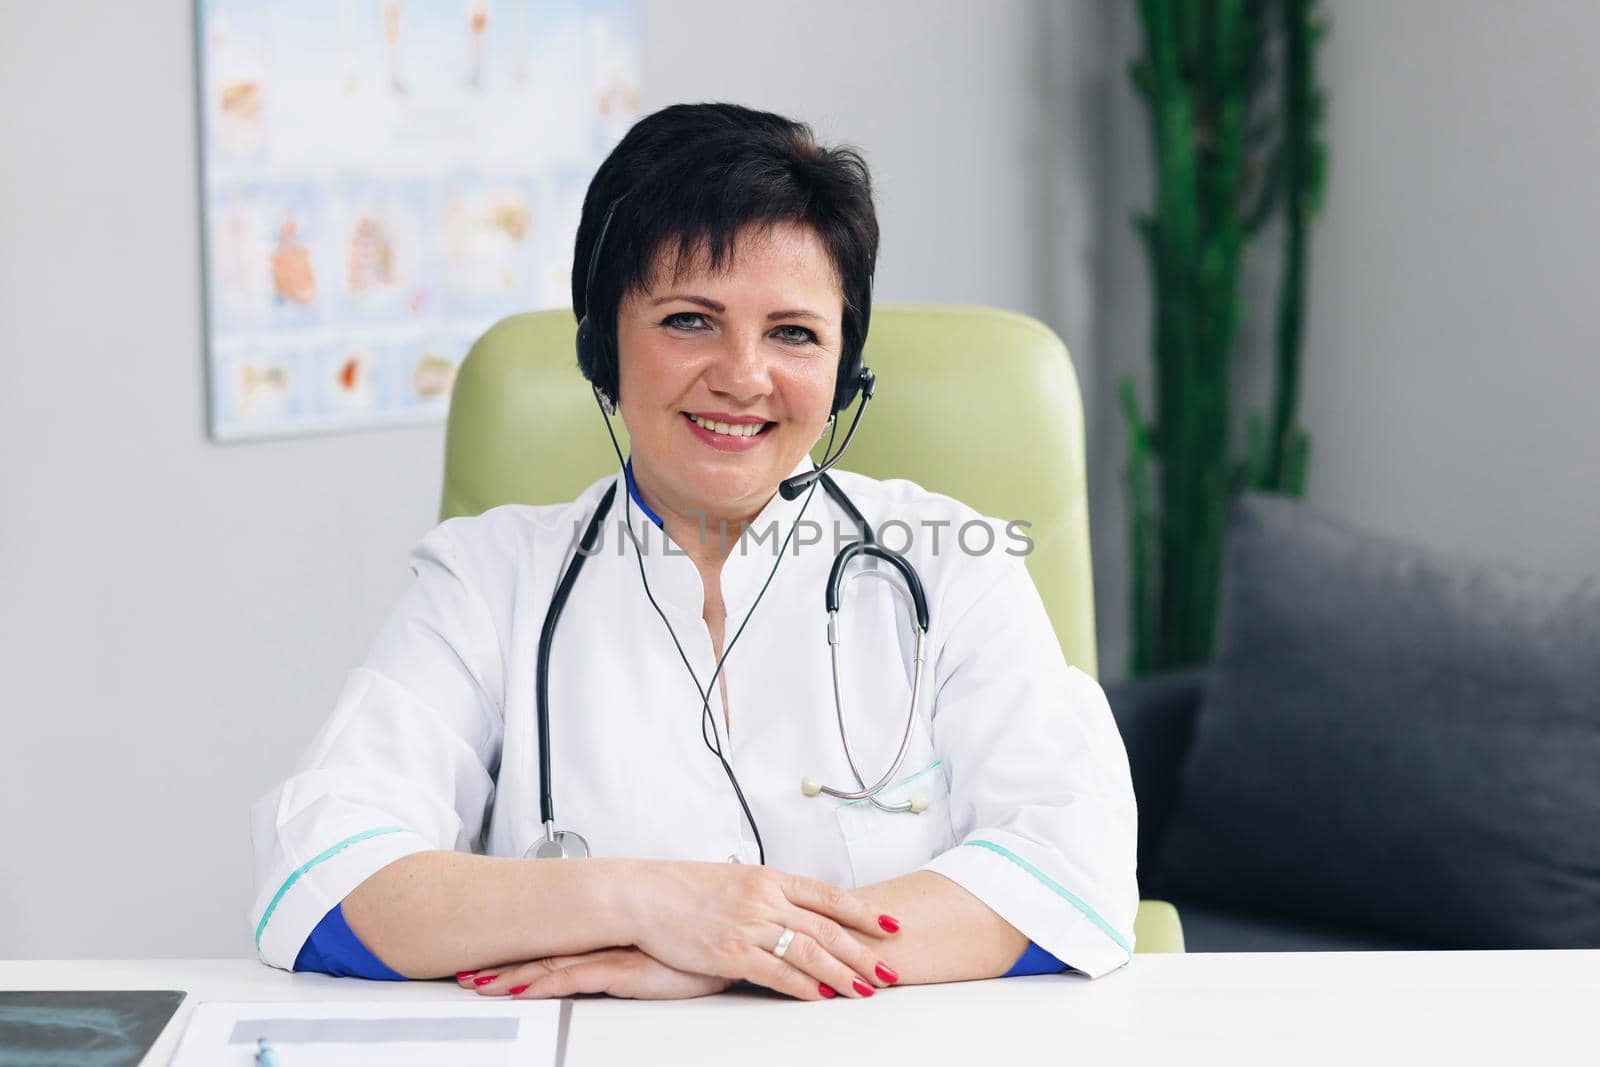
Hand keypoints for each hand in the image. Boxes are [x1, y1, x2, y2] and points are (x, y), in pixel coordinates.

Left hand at [458, 948, 730, 999]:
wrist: (725, 937)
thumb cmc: (697, 943)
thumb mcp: (657, 950)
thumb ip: (632, 950)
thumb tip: (617, 954)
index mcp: (606, 936)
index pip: (551, 941)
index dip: (516, 948)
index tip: (486, 954)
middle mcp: (602, 943)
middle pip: (539, 953)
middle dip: (500, 963)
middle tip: (463, 971)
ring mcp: (610, 957)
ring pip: (547, 966)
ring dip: (510, 977)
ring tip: (476, 984)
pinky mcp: (622, 972)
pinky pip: (573, 979)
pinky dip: (543, 985)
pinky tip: (521, 991)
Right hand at [616, 860, 901, 1000]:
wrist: (645, 894)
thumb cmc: (686, 888)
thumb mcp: (736, 880)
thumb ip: (769, 895)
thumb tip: (797, 911)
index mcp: (771, 877)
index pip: (829, 895)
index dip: (863, 912)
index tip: (890, 925)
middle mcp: (766, 899)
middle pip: (827, 927)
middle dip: (862, 952)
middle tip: (889, 970)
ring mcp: (750, 925)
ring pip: (809, 951)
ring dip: (841, 974)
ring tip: (864, 989)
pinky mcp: (731, 952)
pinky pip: (776, 972)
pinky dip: (803, 986)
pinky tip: (820, 996)